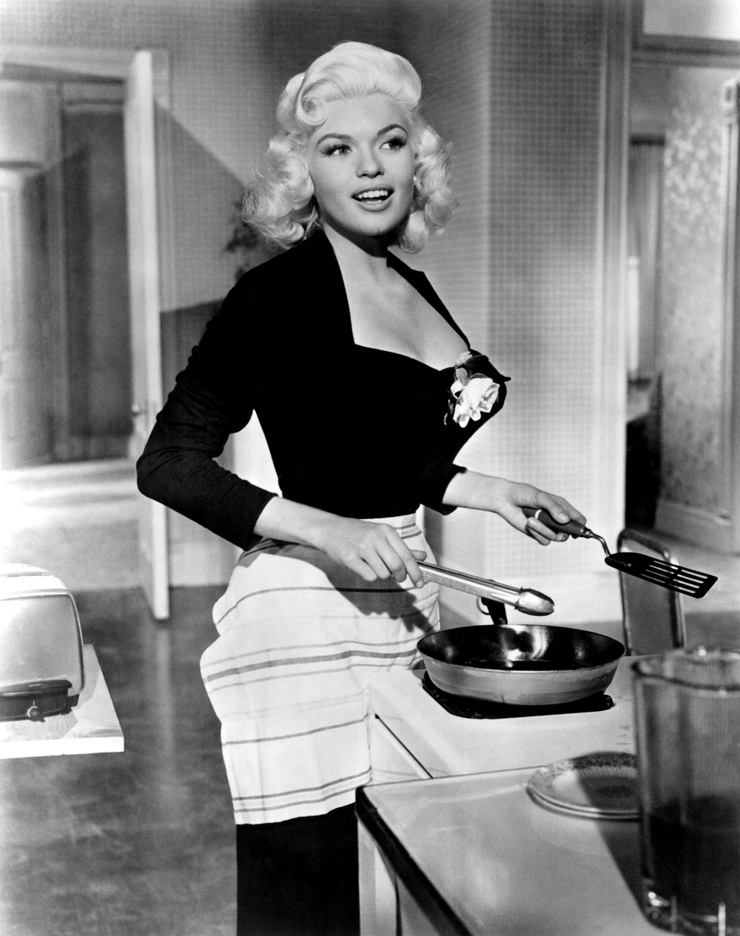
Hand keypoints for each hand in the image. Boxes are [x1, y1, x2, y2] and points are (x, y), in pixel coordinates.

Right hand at [310, 516, 426, 584]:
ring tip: (374, 565)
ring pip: (383, 573)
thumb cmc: (358, 533)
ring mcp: (362, 547)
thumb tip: (422, 557)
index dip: (415, 571)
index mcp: (386, 531)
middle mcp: (375, 538)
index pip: (407, 555)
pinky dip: (369, 575)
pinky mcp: (350, 558)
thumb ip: (402, 547)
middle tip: (398, 578)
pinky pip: (369, 576)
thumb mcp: (382, 536)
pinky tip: (363, 566)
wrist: (330, 529)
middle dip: (400, 576)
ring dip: (382, 575)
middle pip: (397, 566)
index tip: (420, 582)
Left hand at [491, 480, 585, 545]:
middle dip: (564, 532)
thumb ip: (553, 507)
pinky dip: (537, 533)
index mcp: (562, 507)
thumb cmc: (524, 494)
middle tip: (558, 531)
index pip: (579, 520)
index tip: (577, 531)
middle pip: (570, 532)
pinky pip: (544, 541)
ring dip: (544, 530)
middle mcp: (557, 519)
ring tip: (531, 519)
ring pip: (556, 537)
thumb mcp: (540, 497)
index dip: (581, 527)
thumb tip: (565, 520)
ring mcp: (548, 527)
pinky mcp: (538, 534)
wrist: (505, 499)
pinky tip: (528, 524)